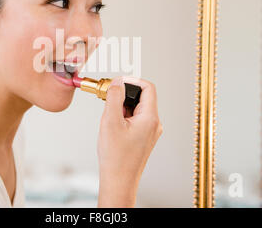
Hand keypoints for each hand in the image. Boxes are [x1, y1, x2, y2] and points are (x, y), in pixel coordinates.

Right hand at [97, 76, 161, 206]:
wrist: (118, 181)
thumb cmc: (116, 157)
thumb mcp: (111, 121)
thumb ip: (114, 98)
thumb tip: (118, 82)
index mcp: (150, 118)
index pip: (148, 87)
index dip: (132, 80)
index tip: (117, 81)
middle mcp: (154, 124)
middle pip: (142, 97)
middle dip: (124, 94)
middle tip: (107, 95)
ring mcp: (149, 131)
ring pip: (137, 108)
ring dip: (122, 106)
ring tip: (108, 114)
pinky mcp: (143, 137)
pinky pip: (135, 119)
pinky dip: (123, 116)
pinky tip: (112, 124)